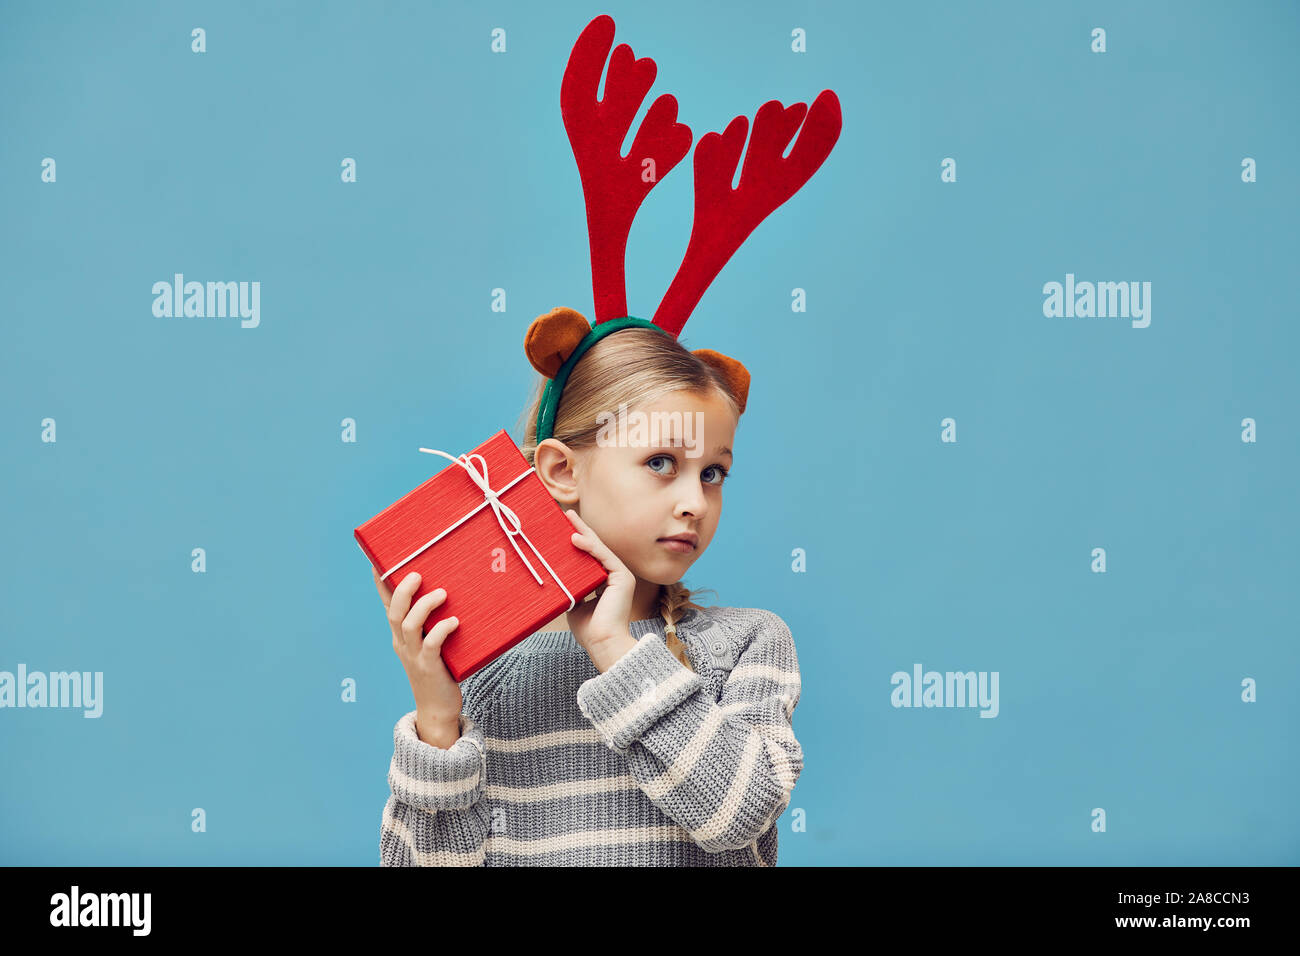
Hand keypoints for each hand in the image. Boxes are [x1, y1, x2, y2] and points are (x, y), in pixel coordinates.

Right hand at [372, 566, 462, 723]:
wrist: (437, 708)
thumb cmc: (439, 671)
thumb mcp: (431, 644)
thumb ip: (434, 623)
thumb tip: (450, 593)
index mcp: (400, 636)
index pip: (387, 605)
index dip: (381, 585)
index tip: (376, 563)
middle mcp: (403, 643)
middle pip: (394, 612)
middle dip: (403, 590)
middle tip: (417, 574)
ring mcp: (414, 656)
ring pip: (409, 625)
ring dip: (424, 606)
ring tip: (442, 593)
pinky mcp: (430, 667)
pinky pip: (431, 645)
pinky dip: (441, 630)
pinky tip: (454, 622)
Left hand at [564, 509, 635, 651]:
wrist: (602, 643)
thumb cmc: (589, 630)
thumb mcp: (575, 604)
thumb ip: (571, 589)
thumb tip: (557, 578)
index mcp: (604, 583)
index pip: (590, 557)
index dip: (579, 541)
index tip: (564, 529)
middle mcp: (614, 576)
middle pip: (595, 548)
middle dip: (581, 529)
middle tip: (567, 514)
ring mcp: (620, 576)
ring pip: (600, 549)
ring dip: (584, 532)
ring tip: (569, 519)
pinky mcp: (623, 577)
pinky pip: (604, 556)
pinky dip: (590, 547)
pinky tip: (576, 538)